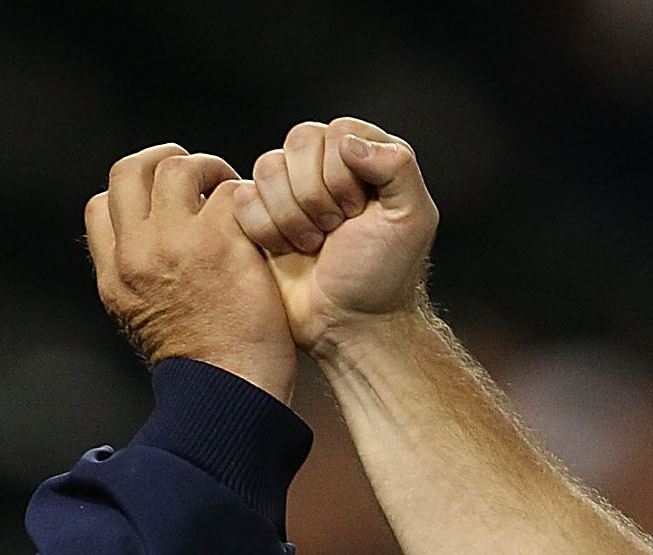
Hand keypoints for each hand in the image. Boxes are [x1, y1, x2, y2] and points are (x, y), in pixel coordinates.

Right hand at [86, 144, 295, 402]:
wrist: (230, 397)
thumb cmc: (204, 372)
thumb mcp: (144, 325)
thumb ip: (139, 282)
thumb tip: (146, 252)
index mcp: (115, 278)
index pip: (100, 206)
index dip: (132, 194)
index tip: (163, 203)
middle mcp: (137, 254)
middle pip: (130, 170)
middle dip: (164, 160)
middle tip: (199, 176)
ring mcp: (176, 244)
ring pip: (177, 167)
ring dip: (208, 169)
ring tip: (231, 191)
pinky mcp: (221, 242)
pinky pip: (230, 191)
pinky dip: (248, 198)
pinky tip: (261, 219)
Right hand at [232, 118, 438, 354]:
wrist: (350, 324)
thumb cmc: (385, 276)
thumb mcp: (412, 219)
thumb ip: (398, 167)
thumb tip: (348, 142)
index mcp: (365, 155)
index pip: (337, 132)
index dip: (341, 174)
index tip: (358, 213)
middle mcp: (325, 165)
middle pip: (299, 141)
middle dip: (316, 196)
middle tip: (334, 230)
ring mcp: (289, 189)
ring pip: (267, 167)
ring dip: (291, 215)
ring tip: (313, 244)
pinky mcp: (259, 215)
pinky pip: (241, 197)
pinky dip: (265, 230)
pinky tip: (286, 251)